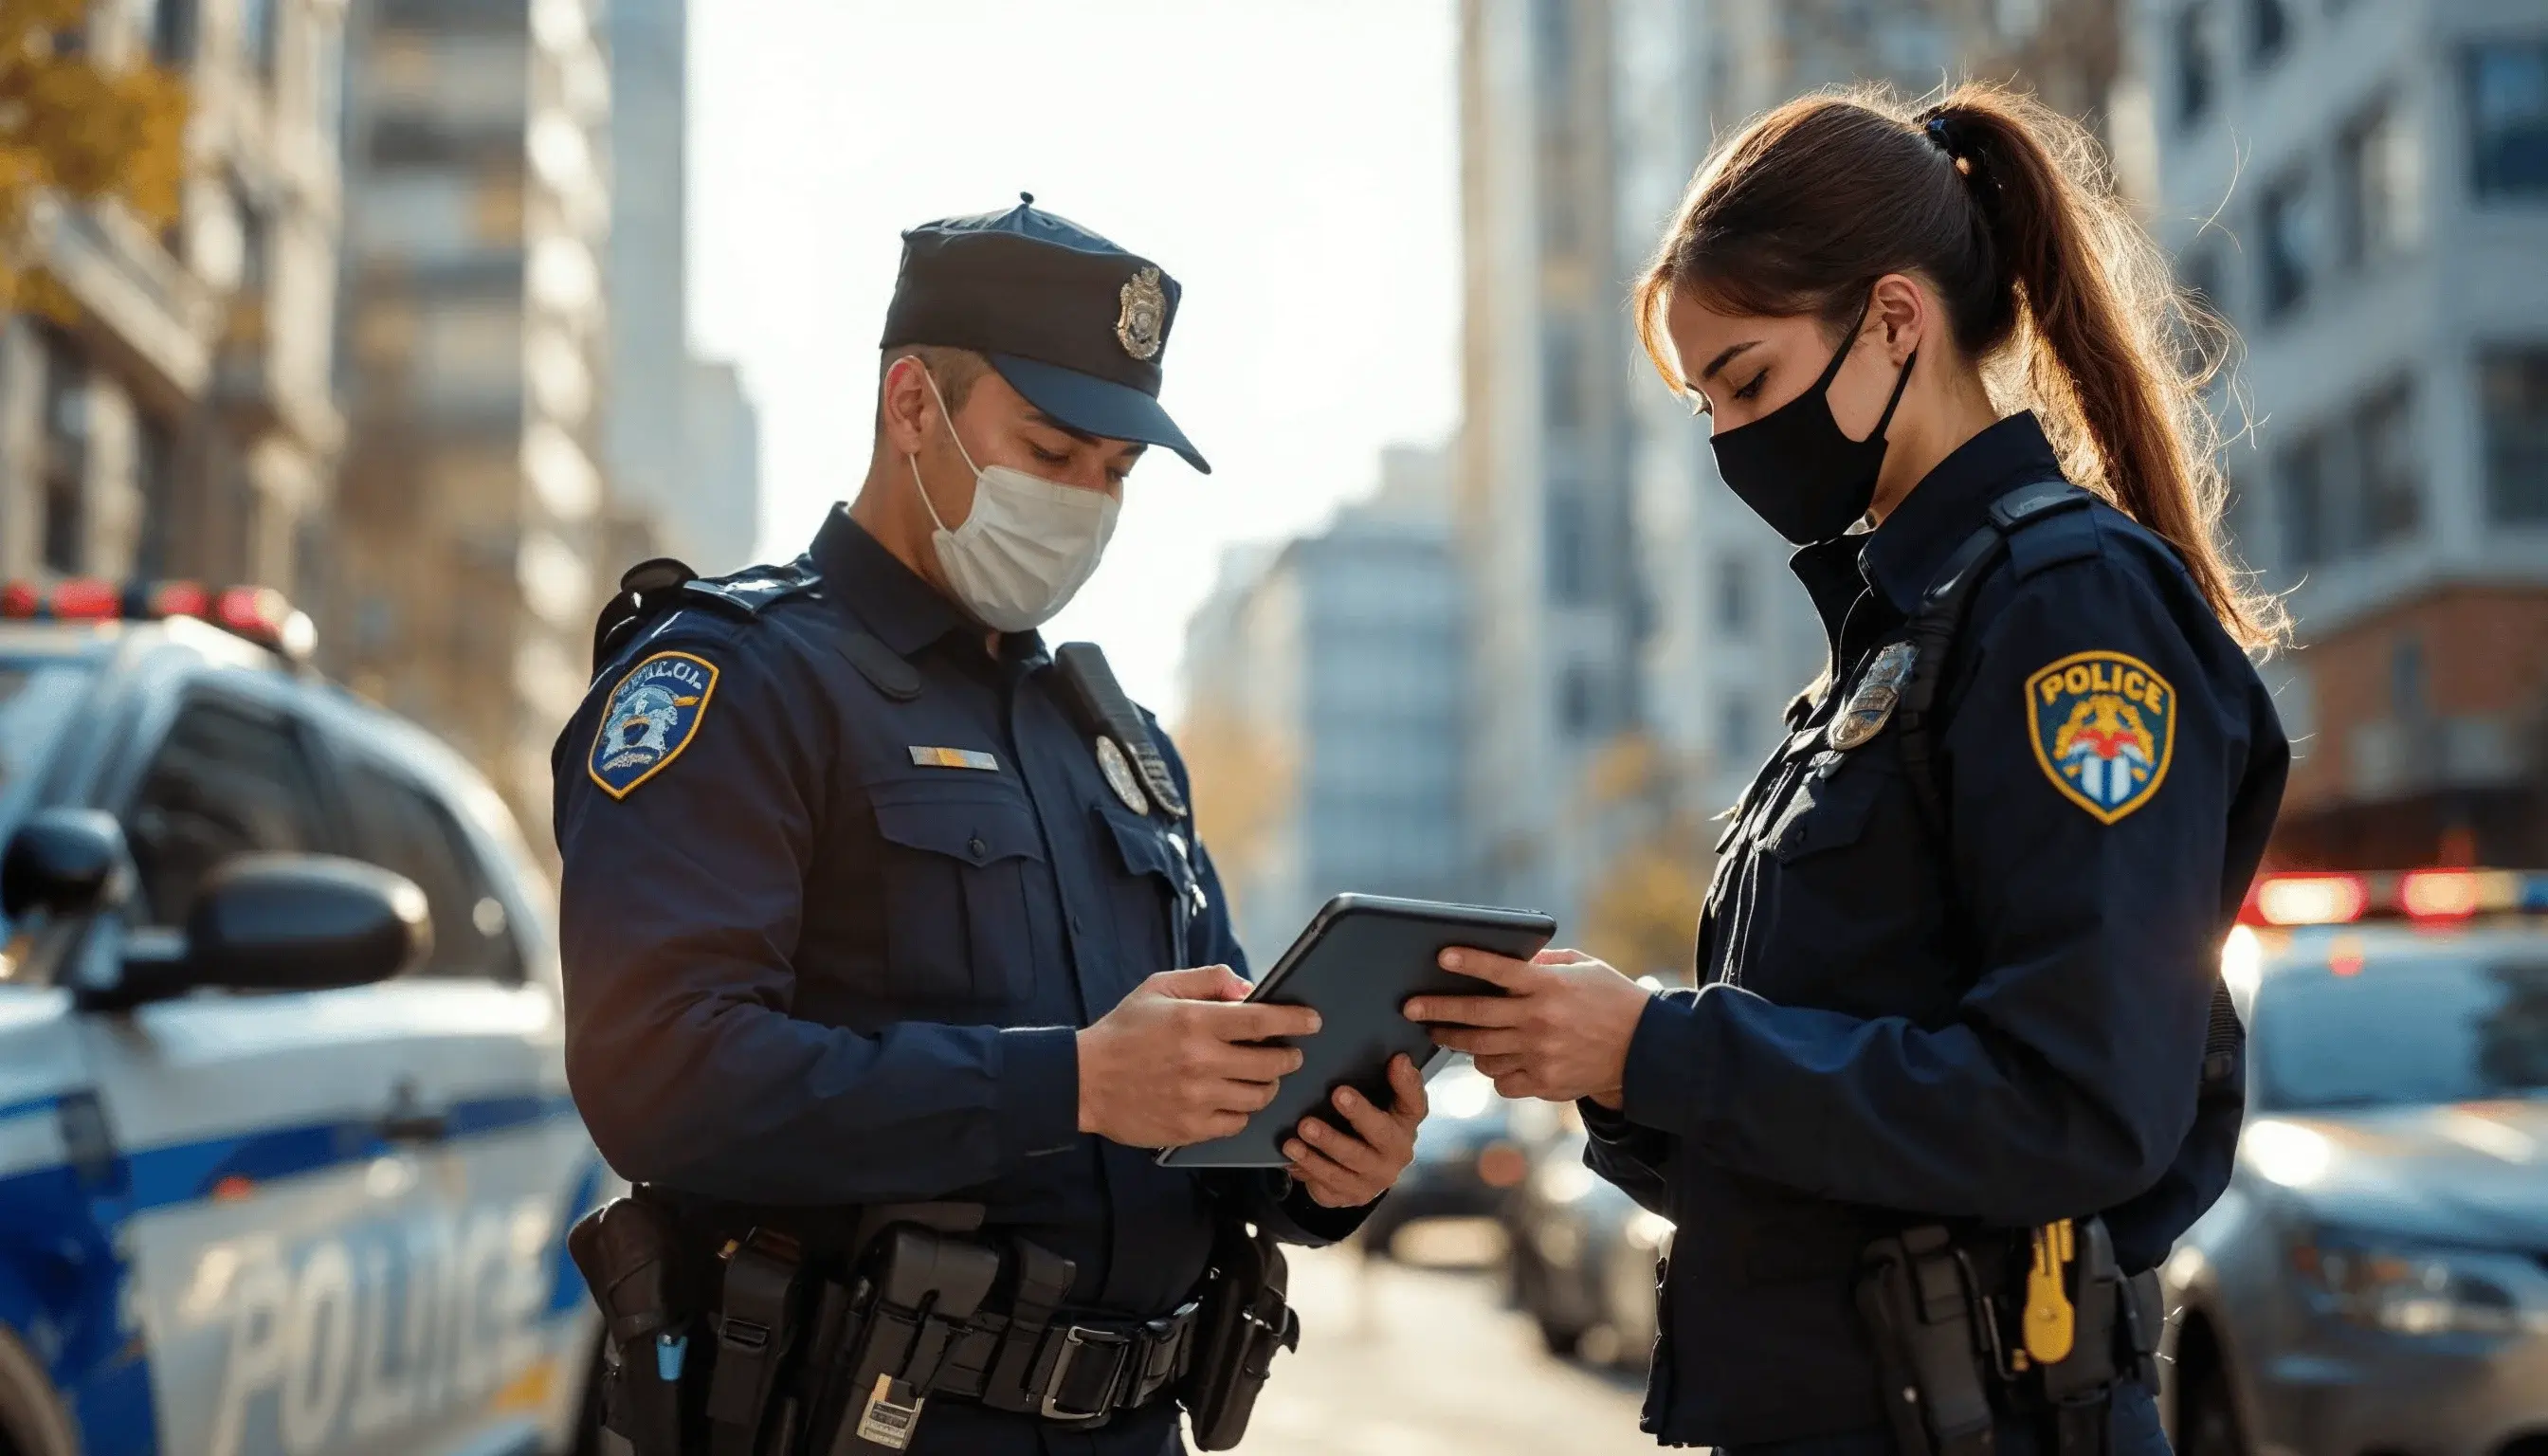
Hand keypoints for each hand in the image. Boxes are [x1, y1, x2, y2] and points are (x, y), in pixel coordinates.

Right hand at [1077, 965, 1320, 1148]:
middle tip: (1288, 1052)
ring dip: (1268, 1084)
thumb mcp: (1159, 987)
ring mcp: (1197, 1098)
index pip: (1262, 1020)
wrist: (1084, 1081)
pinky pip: (1237, 1122)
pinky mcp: (1191, 1128)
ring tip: (1261, 1075)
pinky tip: (1235, 1097)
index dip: (1295, 1020)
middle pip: (1271, 1063)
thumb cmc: (1124, 1030)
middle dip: (1288, 1056)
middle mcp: (1201, 1061)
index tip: (1313, 1021)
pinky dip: (1243, 1110)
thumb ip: (1207, 980)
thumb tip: (1248, 989)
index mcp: (1195, 1022)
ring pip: (1259, 1096)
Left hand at [1282, 1053, 1426, 1207]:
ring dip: (1324, 1144)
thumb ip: (1380, 1080)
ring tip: (1300, 1130)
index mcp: (1405, 1123)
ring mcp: (1375, 1178)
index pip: (1415, 1102)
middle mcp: (1397, 1152)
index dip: (1407, 1083)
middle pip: (1381, 1134)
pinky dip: (1308, 1167)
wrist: (1361, 1174)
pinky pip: (1328, 1183)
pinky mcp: (1352, 1195)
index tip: (1396, 1060)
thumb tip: (1389, 1054)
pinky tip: (1291, 1154)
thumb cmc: (1366, 1126)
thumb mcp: (1376, 1103)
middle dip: (1359, 1114)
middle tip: (1337, 1094)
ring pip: (1350, 1162)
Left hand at [1404, 948, 1653, 1103]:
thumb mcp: (1585, 968)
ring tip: (1446, 1033)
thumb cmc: (1612, 1000)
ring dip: (1460, 1042)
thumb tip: (1508, 960)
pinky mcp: (1544, 1083)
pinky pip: (1501, 1080)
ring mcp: (1541, 1055)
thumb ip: (1545, 963)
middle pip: (1476, 1016)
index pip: (1502, 972)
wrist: (1647, 1051)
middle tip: (1410, 1008)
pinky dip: (1493, 1070)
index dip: (1470, 961)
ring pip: (1481, 1052)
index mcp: (1551, 987)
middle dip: (1437, 1011)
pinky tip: (1493, 1059)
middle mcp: (1541, 1021)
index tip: (1441, 954)